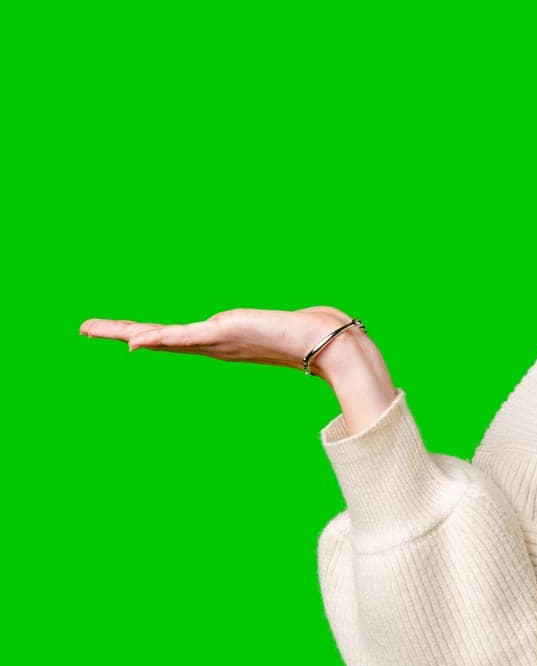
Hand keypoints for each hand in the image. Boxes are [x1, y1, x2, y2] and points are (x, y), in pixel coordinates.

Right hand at [79, 306, 364, 375]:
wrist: (326, 343)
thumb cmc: (310, 334)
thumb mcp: (281, 325)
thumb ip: (281, 323)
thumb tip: (300, 321)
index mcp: (221, 340)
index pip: (174, 336)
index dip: (145, 336)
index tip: (119, 335)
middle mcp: (212, 344)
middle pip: (157, 338)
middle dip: (119, 332)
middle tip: (82, 328)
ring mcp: (215, 341)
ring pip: (160, 337)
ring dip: (125, 332)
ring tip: (92, 329)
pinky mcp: (223, 334)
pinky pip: (182, 337)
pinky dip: (158, 339)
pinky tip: (136, 341)